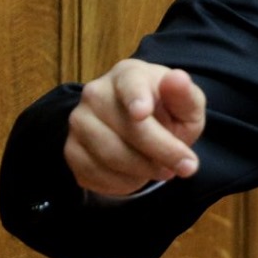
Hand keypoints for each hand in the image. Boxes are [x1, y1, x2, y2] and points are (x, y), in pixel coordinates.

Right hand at [64, 58, 206, 195]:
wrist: (142, 133)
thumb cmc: (166, 114)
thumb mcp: (186, 107)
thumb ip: (185, 96)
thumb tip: (178, 79)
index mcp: (128, 74)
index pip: (129, 84)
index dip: (135, 98)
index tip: (142, 113)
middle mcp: (96, 93)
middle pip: (126, 127)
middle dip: (160, 152)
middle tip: (187, 167)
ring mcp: (79, 121)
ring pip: (109, 154)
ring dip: (143, 169)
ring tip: (163, 170)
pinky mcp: (71, 149)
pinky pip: (94, 173)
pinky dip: (122, 182)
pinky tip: (137, 175)